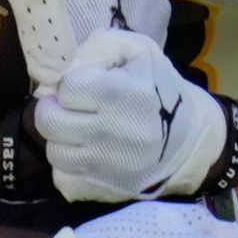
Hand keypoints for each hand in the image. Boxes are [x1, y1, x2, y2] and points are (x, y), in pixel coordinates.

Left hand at [35, 28, 228, 201]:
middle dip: (53, 110)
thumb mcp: (137, 52)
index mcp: (120, 95)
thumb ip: (98, 48)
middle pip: (49, 122)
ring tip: (78, 130)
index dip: (70, 84)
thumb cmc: (159, 90)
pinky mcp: (103, 188)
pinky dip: (69, 165)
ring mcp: (105, 165)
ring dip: (60, 138)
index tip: (84, 87)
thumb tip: (61, 77)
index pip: (66, 88)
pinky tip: (85, 153)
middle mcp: (110, 133)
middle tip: (69, 108)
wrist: (188, 141)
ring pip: (54, 151)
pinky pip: (64, 178)